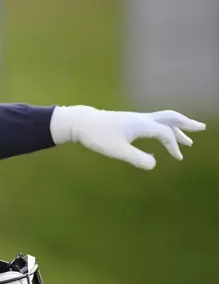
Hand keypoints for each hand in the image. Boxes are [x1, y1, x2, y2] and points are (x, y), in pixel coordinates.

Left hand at [50, 106, 205, 169]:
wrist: (81, 123)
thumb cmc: (97, 136)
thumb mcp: (116, 151)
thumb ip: (136, 158)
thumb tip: (154, 165)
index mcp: (140, 125)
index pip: (165, 133)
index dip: (174, 145)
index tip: (178, 157)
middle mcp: (140, 119)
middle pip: (169, 118)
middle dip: (185, 124)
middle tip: (201, 128)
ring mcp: (135, 119)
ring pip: (161, 120)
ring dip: (176, 128)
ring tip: (188, 139)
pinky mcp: (129, 122)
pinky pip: (153, 123)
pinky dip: (163, 128)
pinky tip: (162, 137)